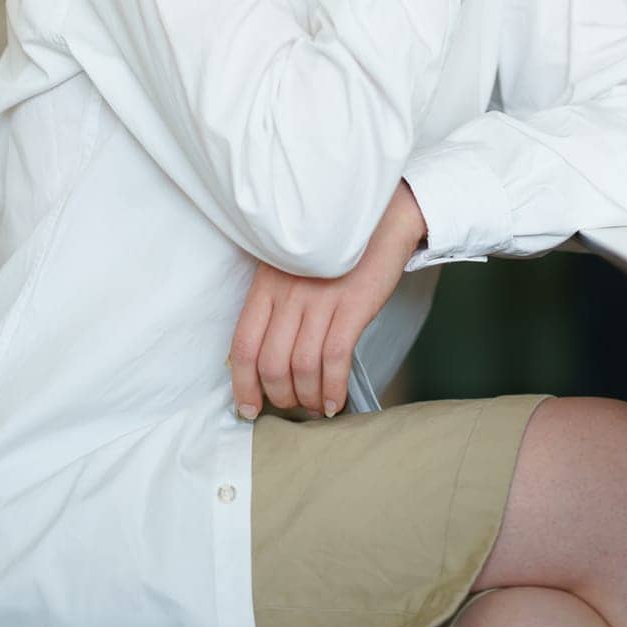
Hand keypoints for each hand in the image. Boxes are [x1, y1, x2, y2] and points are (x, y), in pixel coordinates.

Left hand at [228, 179, 426, 420]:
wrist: (382, 218)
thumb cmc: (334, 247)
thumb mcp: (291, 266)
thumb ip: (275, 302)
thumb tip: (264, 356)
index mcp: (267, 284)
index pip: (243, 345)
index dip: (243, 385)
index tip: (249, 408)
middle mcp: (289, 293)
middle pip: (271, 363)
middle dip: (279, 396)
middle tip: (291, 407)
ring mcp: (320, 300)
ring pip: (302, 367)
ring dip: (307, 397)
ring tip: (315, 406)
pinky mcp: (353, 306)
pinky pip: (335, 360)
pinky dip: (333, 388)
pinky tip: (337, 401)